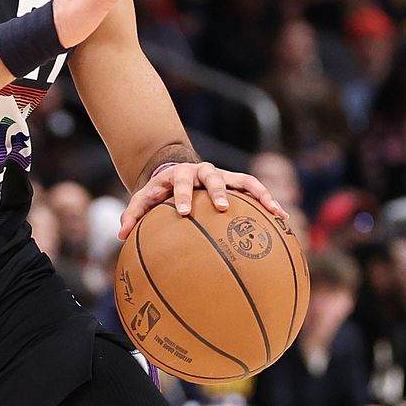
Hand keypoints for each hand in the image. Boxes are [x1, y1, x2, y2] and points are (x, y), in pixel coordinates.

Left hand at [118, 160, 288, 238]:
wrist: (176, 170)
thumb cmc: (159, 192)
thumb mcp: (144, 198)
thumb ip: (133, 214)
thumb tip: (121, 235)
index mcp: (177, 175)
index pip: (179, 183)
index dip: (182, 196)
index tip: (183, 212)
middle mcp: (202, 172)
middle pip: (211, 177)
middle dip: (217, 191)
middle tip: (222, 207)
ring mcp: (222, 176)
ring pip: (241, 180)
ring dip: (256, 194)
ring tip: (273, 210)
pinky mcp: (236, 182)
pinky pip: (255, 189)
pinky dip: (268, 201)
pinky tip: (283, 218)